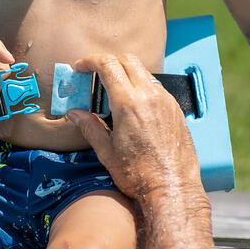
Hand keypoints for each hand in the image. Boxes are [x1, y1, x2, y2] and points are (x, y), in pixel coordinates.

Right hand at [65, 53, 204, 206]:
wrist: (172, 189)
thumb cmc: (139, 174)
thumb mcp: (106, 151)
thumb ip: (89, 126)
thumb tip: (74, 113)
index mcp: (128, 103)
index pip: (108, 65)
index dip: (90, 61)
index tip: (81, 67)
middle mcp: (149, 96)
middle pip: (127, 60)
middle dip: (108, 62)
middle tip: (94, 75)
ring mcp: (166, 101)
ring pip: (143, 72)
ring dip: (125, 73)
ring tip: (112, 92)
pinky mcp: (175, 109)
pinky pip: (155, 87)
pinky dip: (140, 87)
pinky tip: (132, 107)